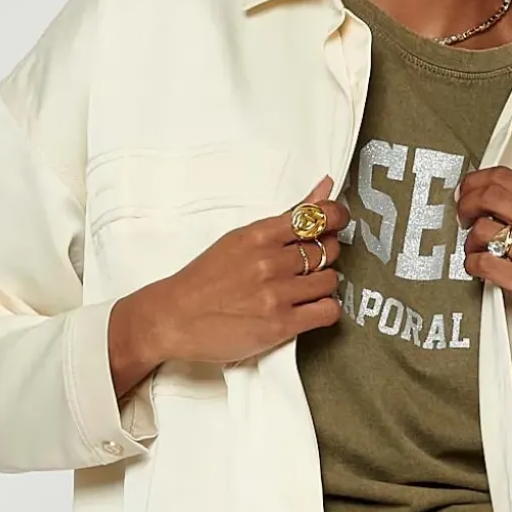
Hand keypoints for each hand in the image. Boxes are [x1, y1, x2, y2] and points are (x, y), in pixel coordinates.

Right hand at [125, 176, 351, 371]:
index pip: (317, 216)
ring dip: (323, 285)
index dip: (336, 217)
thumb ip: (287, 216)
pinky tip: (309, 309)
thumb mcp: (240, 239)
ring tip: (304, 289)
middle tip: (311, 262)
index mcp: (258, 235)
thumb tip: (324, 186)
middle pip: (328, 249)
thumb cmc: (204, 280)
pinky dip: (325, 310)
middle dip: (325, 255)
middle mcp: (269, 262)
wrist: (173, 318)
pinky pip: (328, 312)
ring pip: (331, 281)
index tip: (338, 221)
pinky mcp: (280, 324)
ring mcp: (276, 294)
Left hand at [457, 166, 511, 399]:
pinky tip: (478, 269)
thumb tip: (487, 201)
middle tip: (461, 218)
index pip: (507, 177)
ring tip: (474, 252)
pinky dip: (473, 264)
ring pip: (485, 229)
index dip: (476, 181)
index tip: (465, 192)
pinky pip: (486, 263)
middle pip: (493, 195)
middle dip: (466, 204)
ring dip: (469, 241)